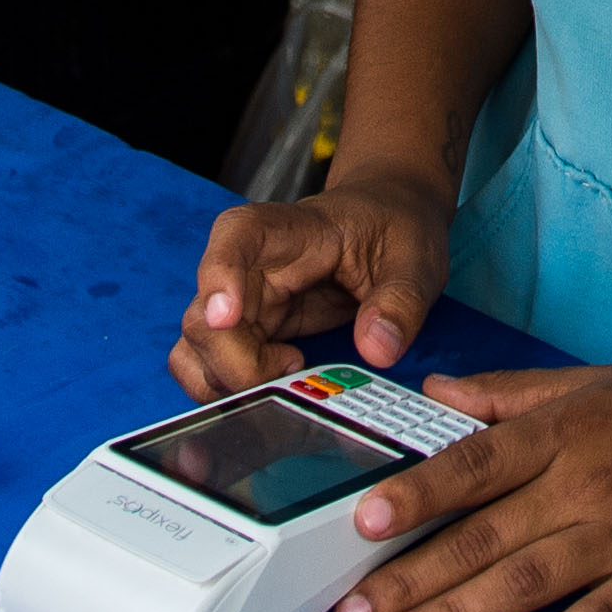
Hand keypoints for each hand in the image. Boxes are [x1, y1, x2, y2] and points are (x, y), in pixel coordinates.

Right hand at [175, 160, 452, 398]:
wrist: (388, 220)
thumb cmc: (396, 226)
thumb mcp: (416, 257)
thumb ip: (400, 301)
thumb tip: (377, 350)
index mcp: (288, 229)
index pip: (235, 237)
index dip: (219, 276)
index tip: (226, 316)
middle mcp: (250, 266)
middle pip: (204, 317)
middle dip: (235, 364)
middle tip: (295, 370)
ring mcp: (244, 302)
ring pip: (195, 350)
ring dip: (226, 382)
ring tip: (290, 378)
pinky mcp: (250, 333)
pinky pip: (213, 367)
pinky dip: (233, 390)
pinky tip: (282, 385)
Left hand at [334, 364, 611, 611]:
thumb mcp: (589, 382)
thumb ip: (507, 394)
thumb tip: (434, 391)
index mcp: (563, 430)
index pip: (474, 464)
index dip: (418, 493)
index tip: (365, 520)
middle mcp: (585, 483)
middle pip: (486, 536)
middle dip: (414, 578)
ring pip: (529, 582)